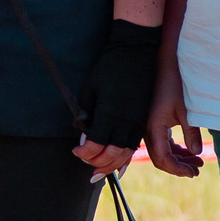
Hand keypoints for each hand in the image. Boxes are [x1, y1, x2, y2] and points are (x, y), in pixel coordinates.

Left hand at [75, 20, 158, 177]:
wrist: (135, 51)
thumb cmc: (109, 67)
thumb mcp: (90, 88)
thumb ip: (86, 114)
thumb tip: (83, 134)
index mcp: (110, 113)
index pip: (96, 144)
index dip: (85, 153)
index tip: (76, 151)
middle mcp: (126, 121)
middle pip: (113, 153)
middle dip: (98, 163)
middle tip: (87, 164)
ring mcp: (137, 120)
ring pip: (127, 152)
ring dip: (113, 164)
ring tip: (101, 169)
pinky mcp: (144, 117)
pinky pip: (135, 143)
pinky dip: (126, 155)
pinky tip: (119, 160)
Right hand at [144, 58, 204, 177]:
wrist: (166, 62)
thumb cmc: (175, 83)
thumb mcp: (187, 109)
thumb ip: (191, 132)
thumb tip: (196, 153)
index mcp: (153, 128)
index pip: (163, 158)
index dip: (178, 169)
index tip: (193, 172)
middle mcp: (147, 130)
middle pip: (160, 159)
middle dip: (178, 167)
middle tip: (196, 171)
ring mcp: (150, 126)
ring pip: (161, 152)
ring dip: (178, 159)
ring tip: (197, 162)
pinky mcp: (155, 121)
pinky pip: (162, 142)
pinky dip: (175, 149)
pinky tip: (189, 151)